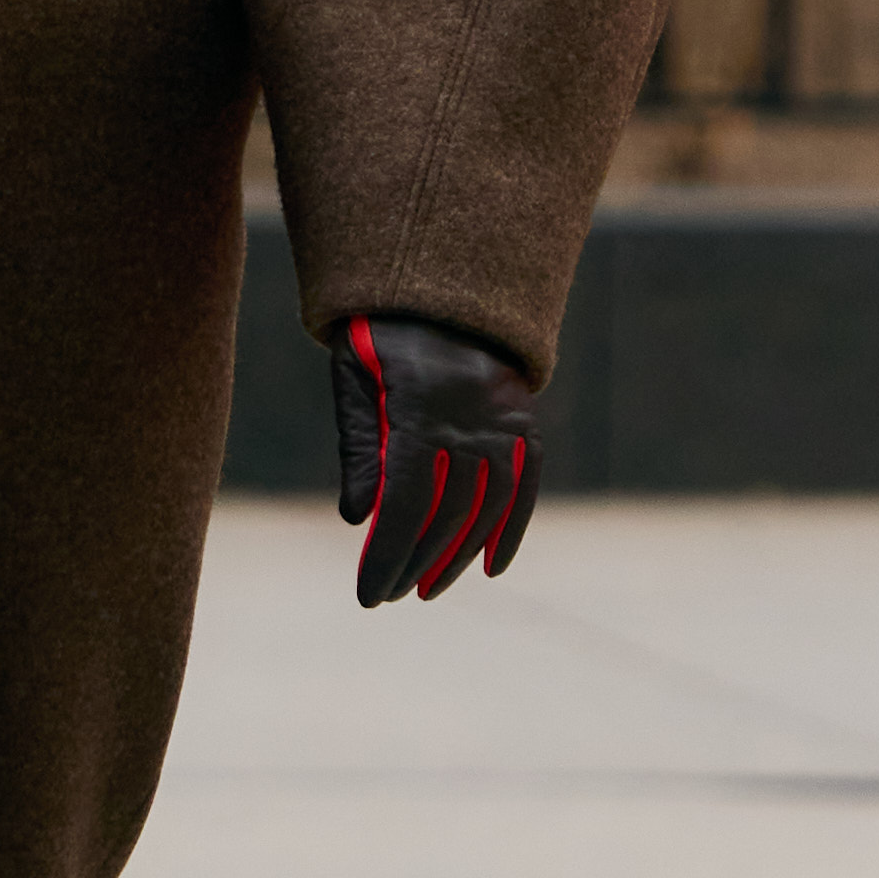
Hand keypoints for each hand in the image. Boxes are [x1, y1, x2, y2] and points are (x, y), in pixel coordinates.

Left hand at [331, 312, 538, 607]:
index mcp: (418, 405)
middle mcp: (468, 414)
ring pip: (487, 504)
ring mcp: (502, 417)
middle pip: (447, 511)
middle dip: (417, 562)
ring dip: (459, 555)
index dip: (388, 553)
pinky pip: (524, 482)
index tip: (369, 595)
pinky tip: (490, 566)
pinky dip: (511, 527)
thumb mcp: (354, 380)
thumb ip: (361, 448)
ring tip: (429, 587)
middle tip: (392, 594)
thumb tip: (358, 520)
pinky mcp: (523, 418)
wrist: (436, 282)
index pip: (404, 502)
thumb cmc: (378, 336)